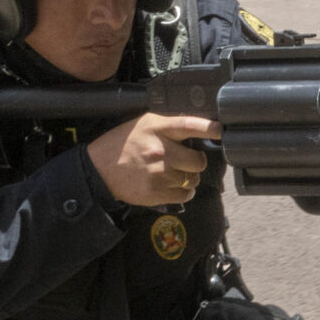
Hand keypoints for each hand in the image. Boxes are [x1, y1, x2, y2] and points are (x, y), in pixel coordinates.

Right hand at [88, 113, 220, 207]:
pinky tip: (174, 185)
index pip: (188, 125)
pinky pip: (185, 195)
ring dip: (188, 178)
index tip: (221, 129)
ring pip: (192, 179)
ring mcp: (158, 174)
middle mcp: (159, 150)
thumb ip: (168, 125)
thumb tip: (198, 128)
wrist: (98, 170)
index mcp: (156, 128)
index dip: (208, 128)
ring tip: (173, 173)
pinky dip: (184, 192)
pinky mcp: (155, 193)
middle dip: (197, 161)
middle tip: (188, 161)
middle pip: (197, 160)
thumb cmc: (123, 144)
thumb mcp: (143, 124)